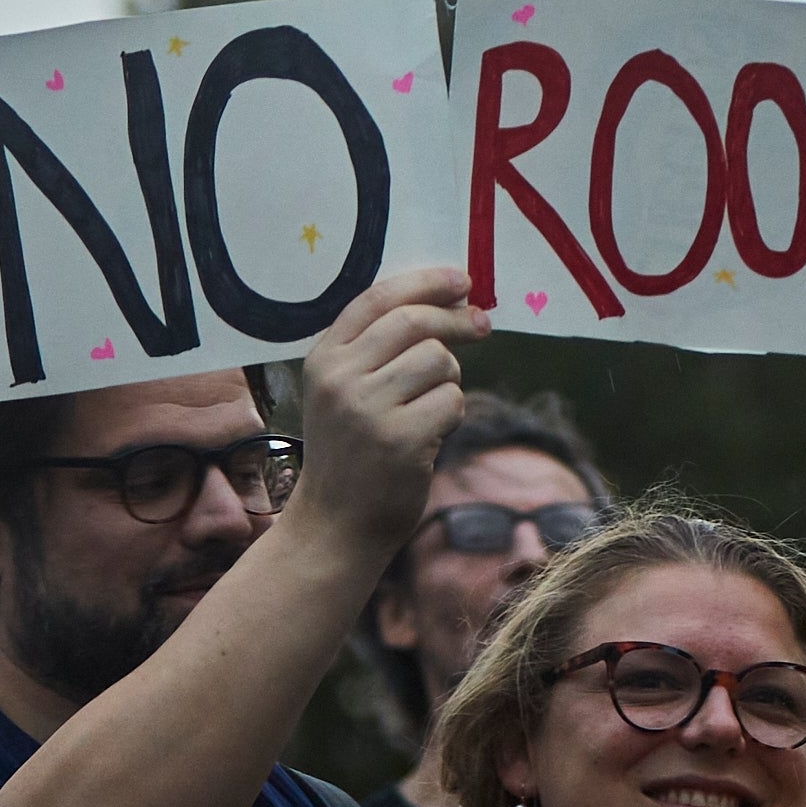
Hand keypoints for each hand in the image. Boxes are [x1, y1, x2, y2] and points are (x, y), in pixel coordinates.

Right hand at [288, 267, 488, 552]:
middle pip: (415, 322)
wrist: (335, 524)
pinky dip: (452, 415)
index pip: (377, 299)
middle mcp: (340, 378)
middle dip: (456, 320)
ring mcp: (368, 409)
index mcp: (323, 358)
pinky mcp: (400, 439)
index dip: (425, 283)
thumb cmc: (351, 453)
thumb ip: (378, 348)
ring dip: (450, 381)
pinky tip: (430, 436)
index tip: (461, 281)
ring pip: (439, 361)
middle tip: (482, 325)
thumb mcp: (343, 391)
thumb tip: (451, 302)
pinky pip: (452, 401)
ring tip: (428, 410)